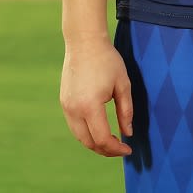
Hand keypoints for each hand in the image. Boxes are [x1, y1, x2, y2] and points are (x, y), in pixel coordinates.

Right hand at [60, 38, 133, 156]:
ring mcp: (66, 107)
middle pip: (89, 142)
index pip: (102, 138)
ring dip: (95, 143)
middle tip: (121, 148)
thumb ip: (126, 111)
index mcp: (90, 106)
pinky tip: (99, 130)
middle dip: (106, 150)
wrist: (84, 42)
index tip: (128, 149)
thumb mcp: (122, 84)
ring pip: (80, 137)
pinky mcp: (64, 103)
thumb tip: (128, 133)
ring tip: (112, 142)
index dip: (116, 149)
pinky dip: (87, 133)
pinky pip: (74, 126)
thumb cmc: (107, 60)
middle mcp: (74, 110)